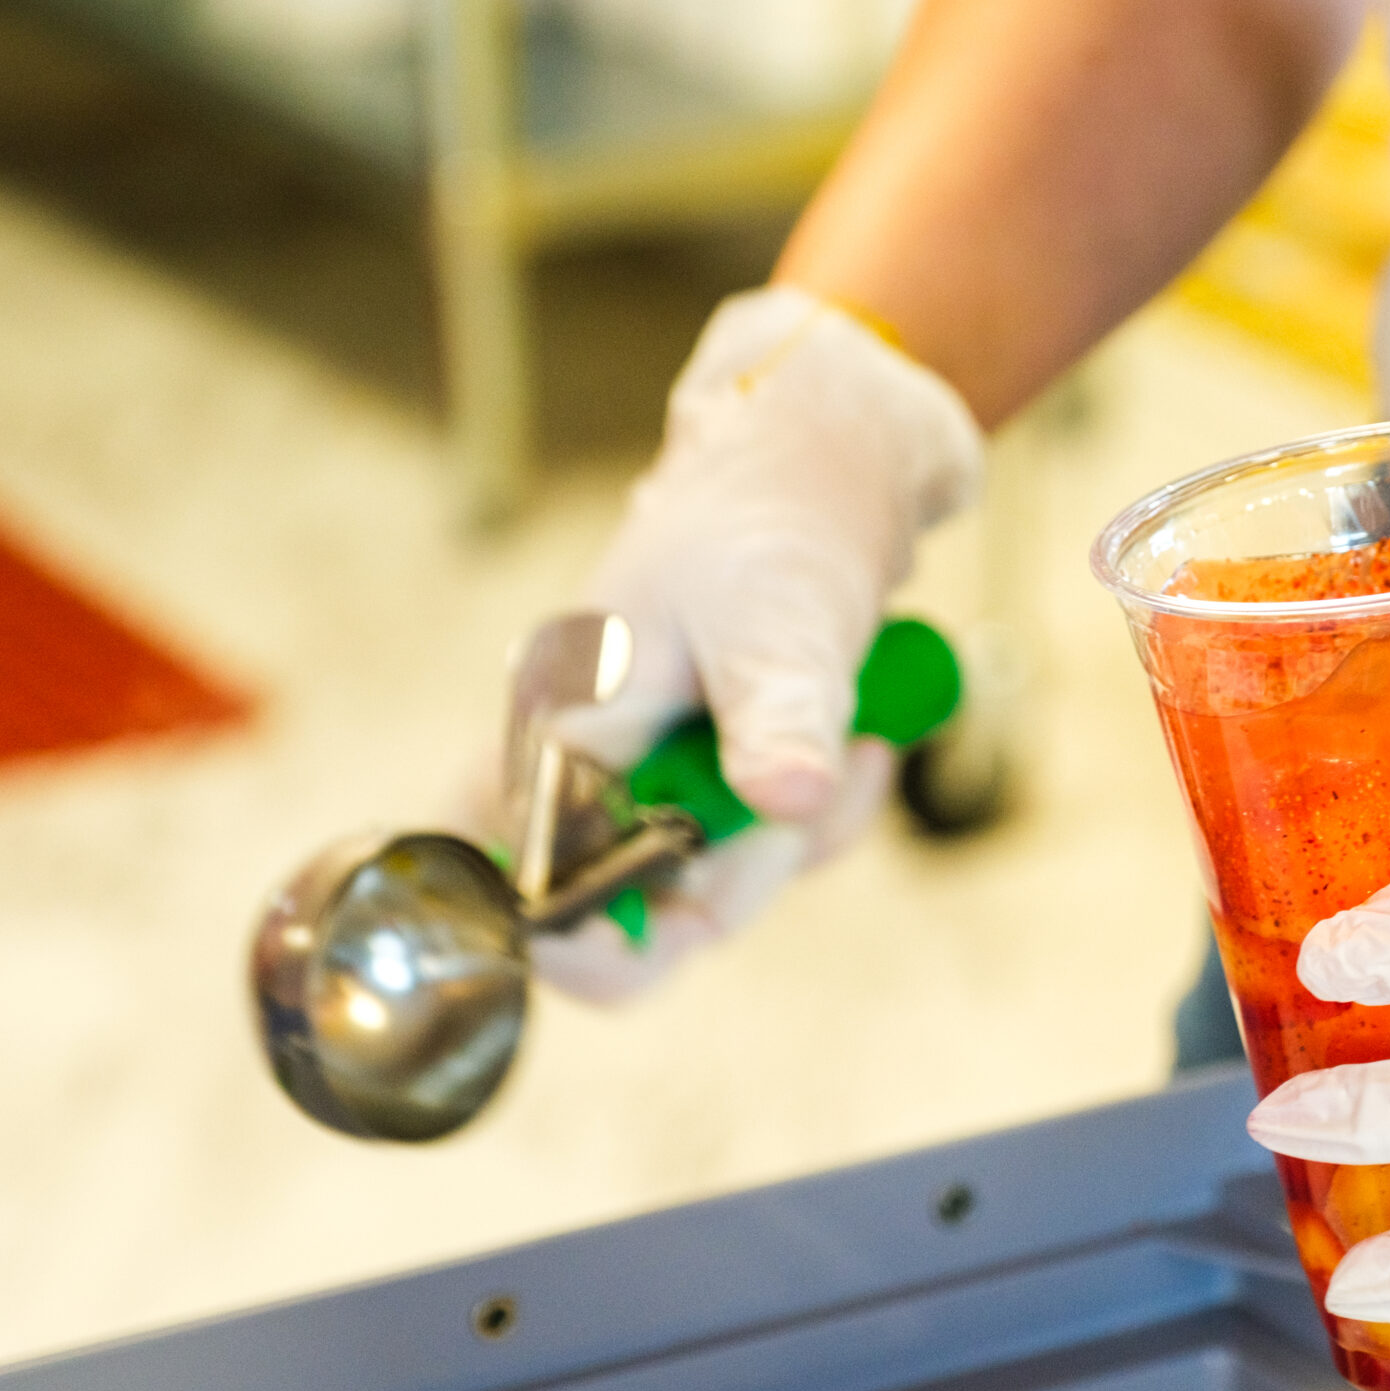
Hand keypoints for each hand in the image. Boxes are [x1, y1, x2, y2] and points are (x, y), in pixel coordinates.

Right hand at [527, 286, 982, 1001]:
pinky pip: (762, 833)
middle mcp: (589, 757)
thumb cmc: (776, 520)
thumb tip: (784, 803)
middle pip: (640, 903)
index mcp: (561, 726)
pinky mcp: (709, 758)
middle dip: (747, 869)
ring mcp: (652, 762)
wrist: (823, 454)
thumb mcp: (783, 622)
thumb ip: (778, 720)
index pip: (528, 888)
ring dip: (803, 830)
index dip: (597, 936)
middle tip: (811, 788)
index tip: (695, 912)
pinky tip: (860, 740)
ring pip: (718, 872)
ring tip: (852, 739)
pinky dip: (822, 806)